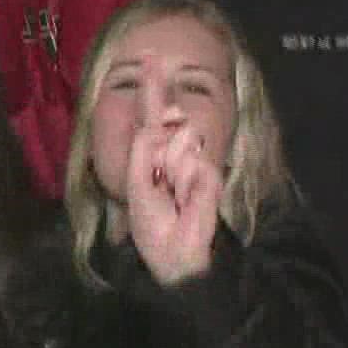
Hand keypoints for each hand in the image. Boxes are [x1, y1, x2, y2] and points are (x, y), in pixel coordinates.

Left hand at [123, 114, 221, 286]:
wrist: (170, 250)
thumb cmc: (150, 221)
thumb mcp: (135, 180)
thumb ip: (142, 146)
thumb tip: (164, 124)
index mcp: (159, 157)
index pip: (165, 122)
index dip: (165, 107)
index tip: (165, 97)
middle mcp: (181, 156)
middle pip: (176, 124)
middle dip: (160, 148)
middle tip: (159, 179)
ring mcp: (197, 165)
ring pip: (185, 139)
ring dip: (171, 166)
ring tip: (172, 192)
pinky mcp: (212, 177)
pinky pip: (195, 161)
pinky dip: (184, 181)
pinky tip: (185, 199)